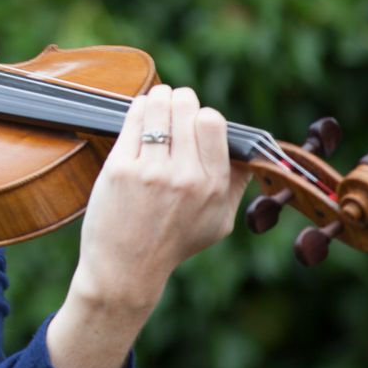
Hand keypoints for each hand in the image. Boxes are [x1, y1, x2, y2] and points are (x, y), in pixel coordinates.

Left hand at [73, 83, 251, 306]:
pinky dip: (137, 109)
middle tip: (175, 102)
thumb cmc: (172, 245)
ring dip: (158, 97)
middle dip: (180, 99)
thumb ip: (235, 185)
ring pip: (157, 108)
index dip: (203, 115)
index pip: (213, 123)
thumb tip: (248, 153)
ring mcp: (150, 172)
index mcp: (212, 187)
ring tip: (157, 100)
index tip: (195, 120)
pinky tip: (140, 111)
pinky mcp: (119, 170)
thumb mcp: (218, 223)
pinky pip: (131, 122)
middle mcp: (184, 177)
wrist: (125, 270)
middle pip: (186, 108)